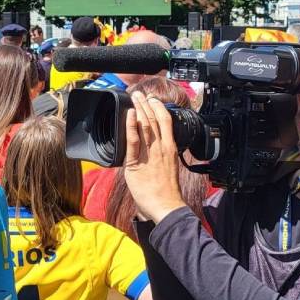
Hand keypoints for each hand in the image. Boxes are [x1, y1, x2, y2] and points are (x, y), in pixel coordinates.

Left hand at [123, 92, 186, 221]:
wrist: (166, 206)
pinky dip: (131, 126)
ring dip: (139, 109)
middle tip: (140, 93)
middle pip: (154, 120)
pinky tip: (130, 115)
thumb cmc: (166, 191)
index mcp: (170, 148)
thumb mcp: (169, 166)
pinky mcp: (136, 163)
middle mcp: (161, 148)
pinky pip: (133, 141)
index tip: (153, 99)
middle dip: (146, 104)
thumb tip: (153, 146)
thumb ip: (162, 154)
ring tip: (134, 97)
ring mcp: (149, 154)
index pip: (166, 121)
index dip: (159, 108)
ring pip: (145, 126)